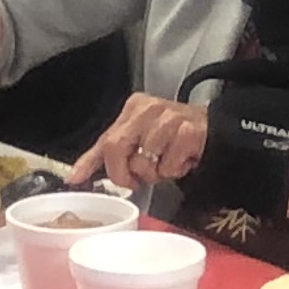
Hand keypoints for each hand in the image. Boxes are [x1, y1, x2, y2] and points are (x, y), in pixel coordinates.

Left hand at [85, 92, 210, 191]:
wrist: (214, 131)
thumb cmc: (171, 138)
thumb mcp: (138, 140)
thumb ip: (107, 156)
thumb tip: (74, 176)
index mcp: (134, 107)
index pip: (105, 138)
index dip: (89, 162)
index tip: (75, 178)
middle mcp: (149, 108)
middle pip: (117, 146)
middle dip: (122, 173)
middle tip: (135, 180)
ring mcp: (170, 117)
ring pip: (144, 160)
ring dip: (155, 174)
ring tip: (165, 163)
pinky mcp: (189, 131)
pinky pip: (169, 165)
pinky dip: (174, 171)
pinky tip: (182, 160)